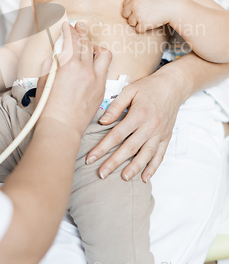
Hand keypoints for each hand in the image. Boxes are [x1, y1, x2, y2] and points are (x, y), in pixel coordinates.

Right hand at [38, 22, 111, 137]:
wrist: (61, 129)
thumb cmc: (48, 108)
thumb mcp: (43, 80)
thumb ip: (50, 63)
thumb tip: (56, 55)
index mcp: (70, 66)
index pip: (72, 40)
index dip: (69, 30)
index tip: (67, 25)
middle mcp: (86, 70)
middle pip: (87, 43)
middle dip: (81, 32)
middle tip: (78, 27)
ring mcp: (97, 80)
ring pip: (103, 54)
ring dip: (95, 47)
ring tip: (89, 46)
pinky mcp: (101, 90)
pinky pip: (104, 70)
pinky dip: (98, 63)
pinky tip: (92, 65)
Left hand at [86, 65, 184, 181]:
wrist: (173, 86)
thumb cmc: (148, 87)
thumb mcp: (130, 90)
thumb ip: (116, 106)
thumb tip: (102, 121)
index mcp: (139, 114)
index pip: (117, 135)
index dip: (102, 148)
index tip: (91, 158)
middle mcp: (150, 126)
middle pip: (129, 148)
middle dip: (114, 162)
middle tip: (101, 174)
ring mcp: (159, 133)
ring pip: (146, 155)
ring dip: (134, 168)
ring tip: (123, 177)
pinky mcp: (166, 137)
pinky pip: (160, 155)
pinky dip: (153, 168)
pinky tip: (144, 177)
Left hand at [122, 0, 174, 32]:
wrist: (174, 7)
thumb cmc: (162, 1)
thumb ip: (136, 0)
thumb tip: (124, 12)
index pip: (125, 4)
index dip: (130, 9)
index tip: (137, 10)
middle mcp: (134, 3)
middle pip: (125, 14)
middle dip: (132, 16)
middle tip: (143, 16)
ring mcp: (138, 13)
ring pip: (131, 22)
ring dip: (138, 23)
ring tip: (149, 18)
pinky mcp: (143, 23)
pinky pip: (138, 29)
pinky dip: (144, 28)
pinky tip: (152, 23)